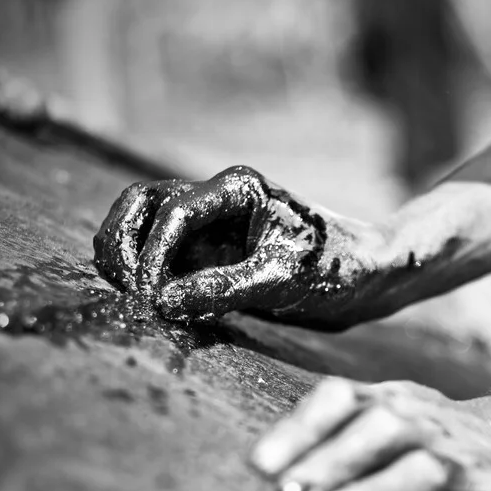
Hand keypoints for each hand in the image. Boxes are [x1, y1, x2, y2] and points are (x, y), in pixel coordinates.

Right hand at [93, 166, 393, 328]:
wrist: (366, 278)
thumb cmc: (336, 268)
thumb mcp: (282, 279)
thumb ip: (223, 287)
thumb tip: (164, 301)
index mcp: (237, 189)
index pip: (173, 209)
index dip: (153, 253)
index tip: (151, 296)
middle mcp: (217, 199)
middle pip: (144, 203)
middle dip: (125, 242)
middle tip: (127, 290)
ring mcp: (212, 225)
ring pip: (146, 224)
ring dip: (128, 254)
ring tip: (129, 294)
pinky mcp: (212, 253)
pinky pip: (163, 255)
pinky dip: (145, 271)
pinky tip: (148, 301)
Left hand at [249, 378, 490, 490]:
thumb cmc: (434, 436)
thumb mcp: (389, 414)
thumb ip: (331, 429)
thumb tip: (263, 466)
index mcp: (395, 401)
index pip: (343, 398)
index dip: (301, 428)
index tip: (260, 466)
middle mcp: (430, 427)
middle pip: (382, 429)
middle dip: (334, 460)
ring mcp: (467, 466)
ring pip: (424, 471)